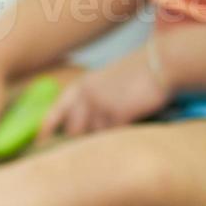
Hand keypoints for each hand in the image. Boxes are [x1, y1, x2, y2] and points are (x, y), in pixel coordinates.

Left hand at [37, 45, 170, 142]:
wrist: (165, 62)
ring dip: (106, 137)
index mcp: (82, 86)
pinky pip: (114, 137)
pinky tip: (133, 127)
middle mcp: (87, 96)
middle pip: (74, 131)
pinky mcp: (118, 115)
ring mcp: (101, 106)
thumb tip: (82, 127)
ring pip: (95, 137)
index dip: (47, 129)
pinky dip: (122, 137)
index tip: (40, 143)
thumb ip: (92, 100)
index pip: (56, 111)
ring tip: (123, 126)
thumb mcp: (107, 81)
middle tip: (94, 143)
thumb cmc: (140, 73)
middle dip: (83, 139)